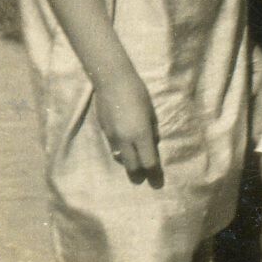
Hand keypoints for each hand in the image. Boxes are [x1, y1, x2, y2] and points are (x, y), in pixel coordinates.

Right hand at [94, 66, 161, 185]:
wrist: (112, 80)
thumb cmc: (137, 92)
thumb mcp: (150, 112)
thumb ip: (152, 130)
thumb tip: (152, 143)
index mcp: (141, 134)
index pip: (148, 162)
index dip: (153, 173)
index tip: (156, 181)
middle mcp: (126, 139)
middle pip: (132, 166)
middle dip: (139, 174)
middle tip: (144, 177)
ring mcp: (112, 136)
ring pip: (120, 158)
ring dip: (128, 163)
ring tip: (134, 164)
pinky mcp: (104, 131)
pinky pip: (113, 147)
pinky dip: (120, 151)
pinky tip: (124, 148)